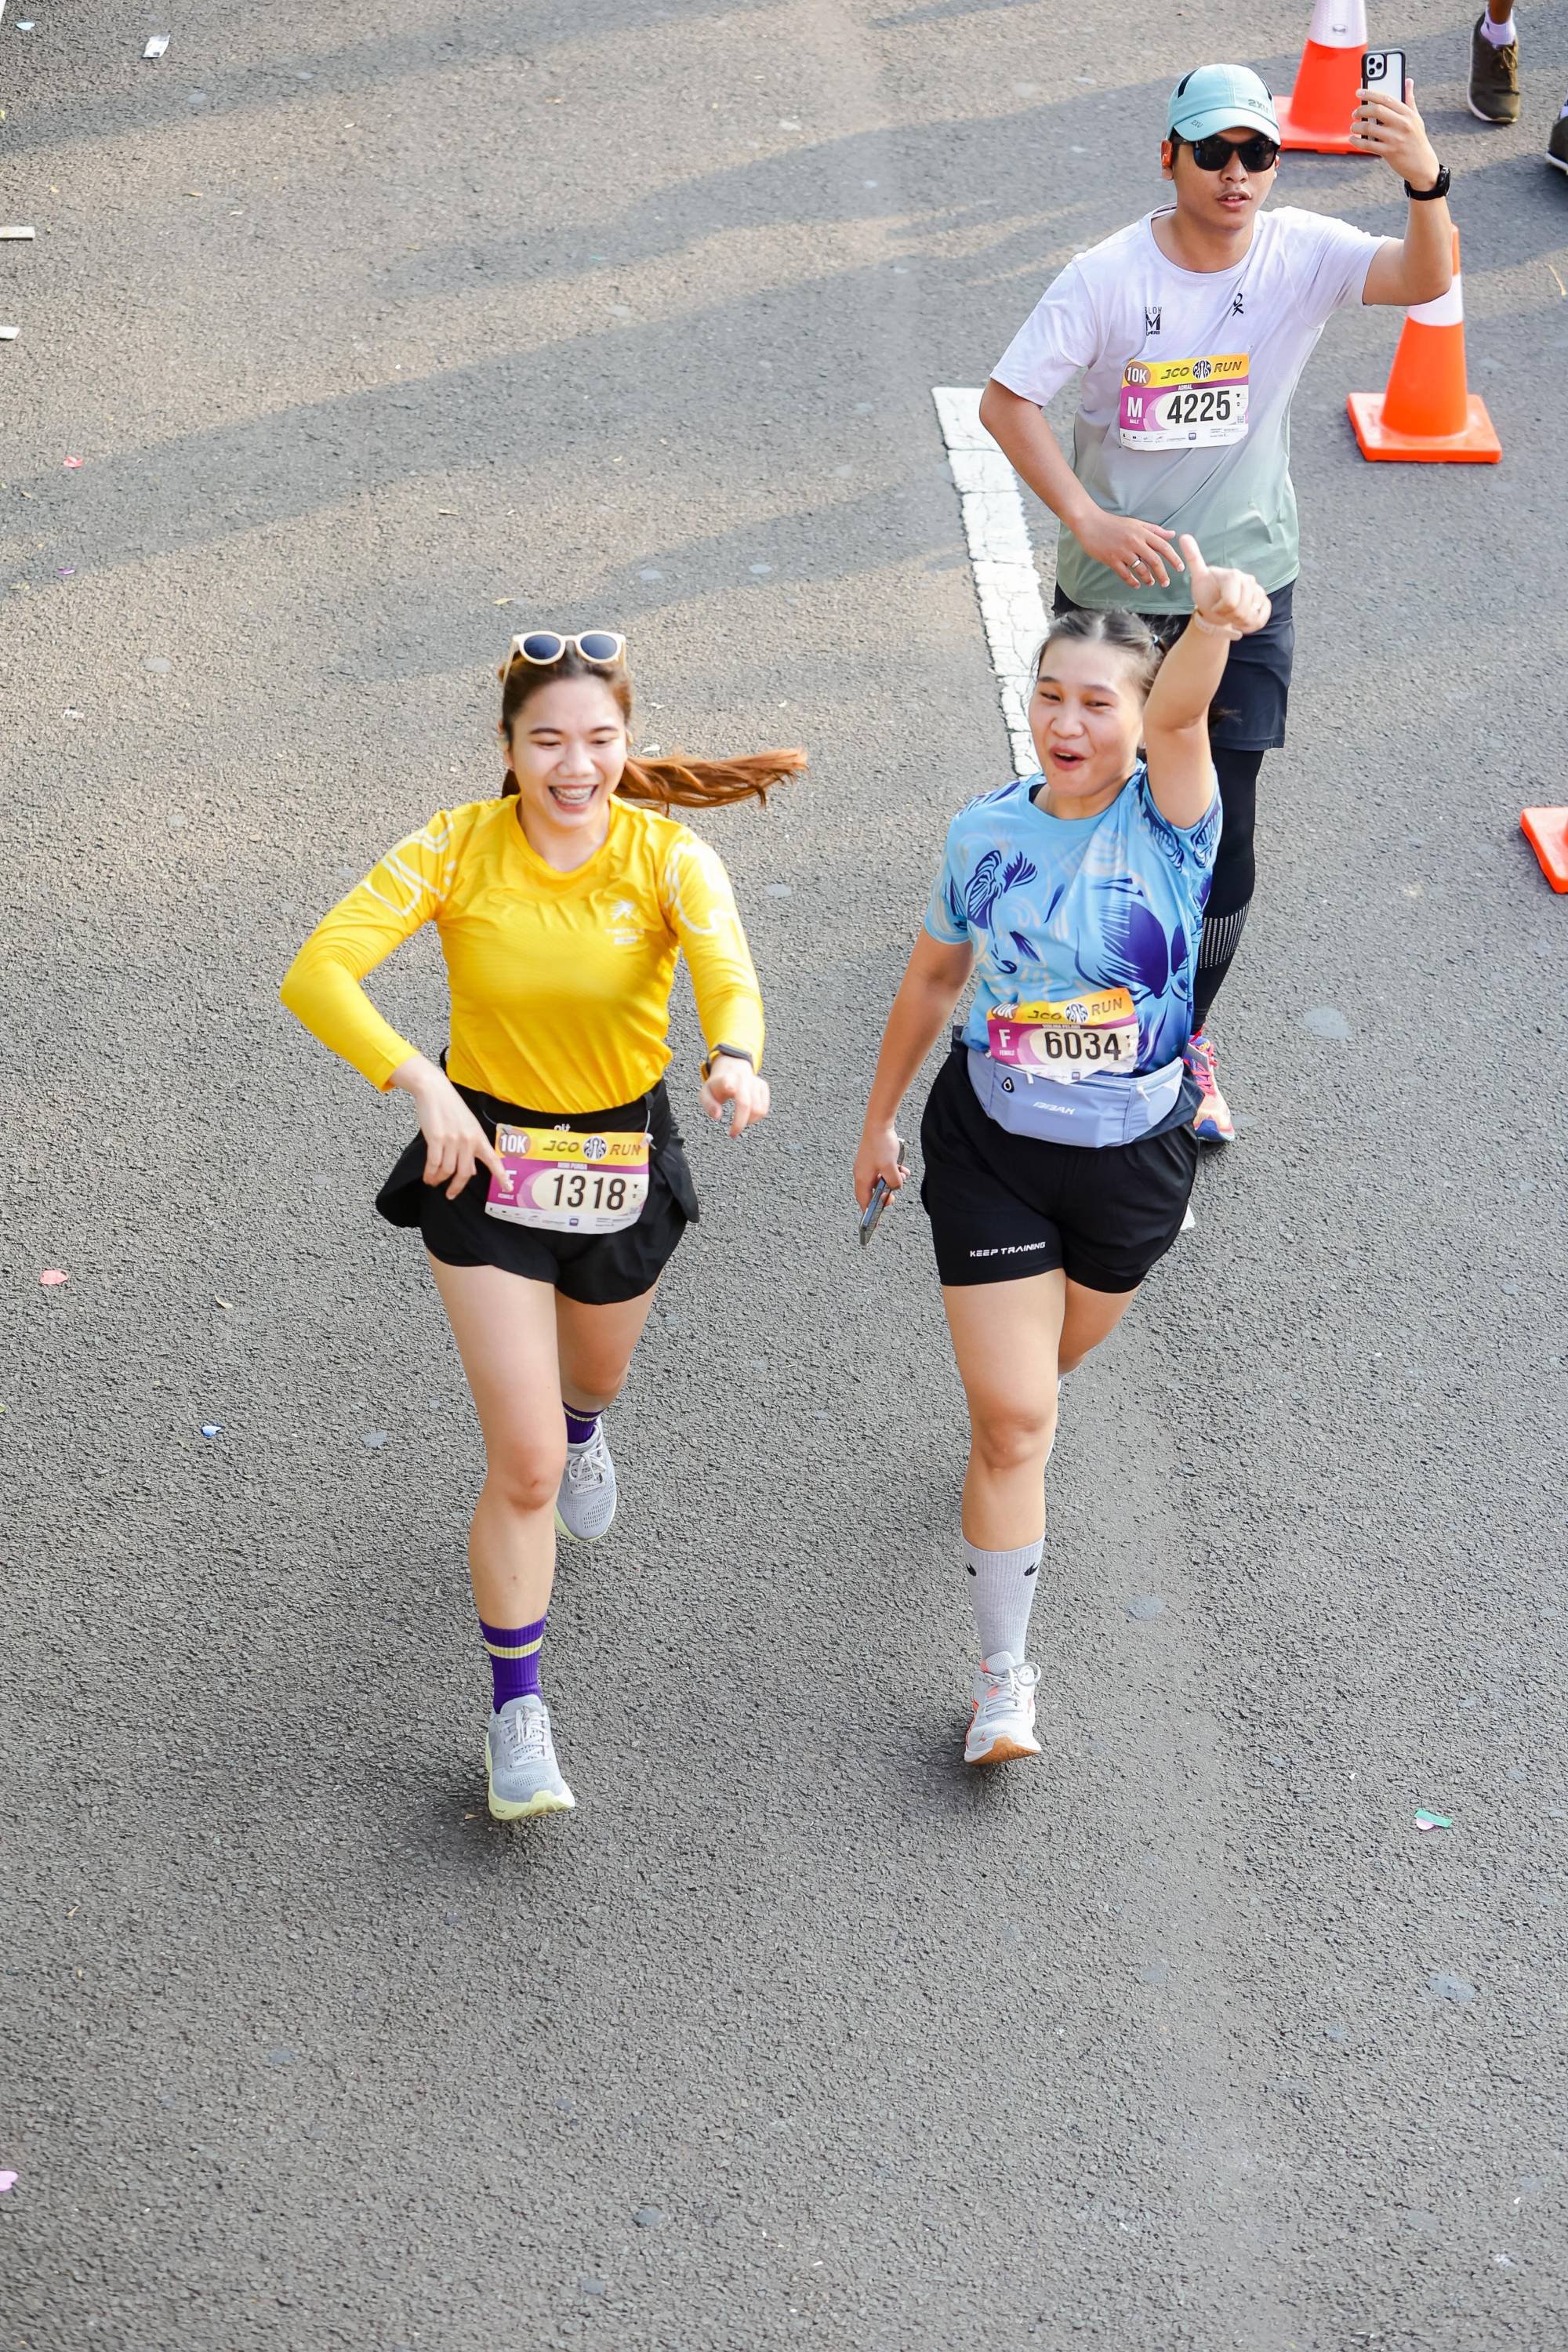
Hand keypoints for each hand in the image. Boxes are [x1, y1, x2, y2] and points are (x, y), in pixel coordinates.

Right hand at [390, 1054, 511, 1199]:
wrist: (435, 1090)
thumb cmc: (451, 1108)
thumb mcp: (468, 1127)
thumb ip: (471, 1149)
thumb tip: (473, 1171)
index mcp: (479, 1137)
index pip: (494, 1160)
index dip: (501, 1176)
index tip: (508, 1188)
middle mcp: (468, 1140)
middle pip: (465, 1173)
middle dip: (456, 1187)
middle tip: (450, 1194)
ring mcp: (452, 1139)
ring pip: (447, 1170)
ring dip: (439, 1179)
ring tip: (433, 1181)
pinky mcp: (436, 1138)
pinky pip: (433, 1163)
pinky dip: (430, 1173)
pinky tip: (427, 1176)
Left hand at [700, 1053, 769, 1136]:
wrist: (732, 1070)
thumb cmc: (718, 1086)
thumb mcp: (705, 1093)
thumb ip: (708, 1104)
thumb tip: (717, 1116)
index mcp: (725, 1079)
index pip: (728, 1082)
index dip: (729, 1086)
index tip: (730, 1089)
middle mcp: (742, 1079)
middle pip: (745, 1103)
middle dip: (740, 1122)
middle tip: (733, 1134)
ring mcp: (755, 1082)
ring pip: (758, 1109)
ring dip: (749, 1121)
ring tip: (739, 1122)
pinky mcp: (763, 1086)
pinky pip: (764, 1109)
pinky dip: (756, 1118)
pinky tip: (747, 1117)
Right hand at [854, 1121, 905, 1212]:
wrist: (879, 1125)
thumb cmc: (881, 1145)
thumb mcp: (890, 1167)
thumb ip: (894, 1182)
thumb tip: (895, 1188)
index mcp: (862, 1179)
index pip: (864, 1202)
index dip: (870, 1214)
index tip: (875, 1225)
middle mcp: (862, 1174)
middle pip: (872, 1193)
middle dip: (885, 1195)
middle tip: (893, 1195)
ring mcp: (867, 1167)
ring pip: (880, 1182)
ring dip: (892, 1182)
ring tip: (901, 1176)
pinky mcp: (874, 1161)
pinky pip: (884, 1172)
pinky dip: (893, 1173)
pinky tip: (901, 1168)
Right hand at [1072, 505, 1184, 592]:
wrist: (1090, 523)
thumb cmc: (1113, 523)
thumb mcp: (1136, 523)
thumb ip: (1155, 530)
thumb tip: (1172, 534)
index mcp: (1142, 532)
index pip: (1163, 546)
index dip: (1173, 558)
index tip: (1180, 568)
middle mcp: (1135, 542)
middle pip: (1154, 560)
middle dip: (1163, 573)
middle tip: (1166, 583)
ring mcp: (1123, 551)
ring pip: (1140, 569)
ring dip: (1148, 578)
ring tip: (1151, 583)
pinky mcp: (1111, 559)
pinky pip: (1125, 574)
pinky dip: (1132, 581)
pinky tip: (1137, 585)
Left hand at [1178, 535, 1270, 640]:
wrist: (1216, 607)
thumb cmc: (1207, 593)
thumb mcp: (1198, 578)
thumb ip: (1193, 558)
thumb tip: (1183, 536)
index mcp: (1233, 575)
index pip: (1230, 602)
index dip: (1221, 609)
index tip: (1215, 606)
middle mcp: (1249, 580)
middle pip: (1241, 610)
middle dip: (1228, 616)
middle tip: (1222, 611)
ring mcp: (1259, 591)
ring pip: (1252, 617)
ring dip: (1238, 622)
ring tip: (1230, 615)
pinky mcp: (1265, 603)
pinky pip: (1262, 619)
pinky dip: (1251, 625)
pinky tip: (1241, 621)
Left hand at [1350, 79, 1439, 188]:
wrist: (1422, 165)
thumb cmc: (1417, 139)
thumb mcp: (1416, 118)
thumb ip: (1409, 99)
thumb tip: (1408, 81)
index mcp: (1407, 113)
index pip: (1386, 98)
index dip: (1370, 93)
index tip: (1358, 92)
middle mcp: (1402, 124)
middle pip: (1376, 110)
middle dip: (1361, 110)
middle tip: (1355, 113)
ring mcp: (1395, 138)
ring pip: (1370, 127)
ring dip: (1357, 126)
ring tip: (1353, 127)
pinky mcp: (1389, 152)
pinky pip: (1368, 145)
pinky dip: (1357, 141)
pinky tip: (1352, 139)